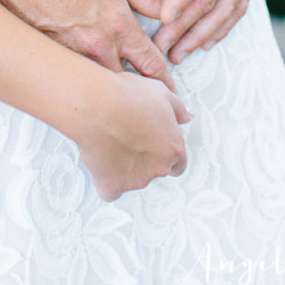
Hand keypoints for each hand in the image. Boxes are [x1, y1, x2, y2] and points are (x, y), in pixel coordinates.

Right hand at [0, 0, 180, 91]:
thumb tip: (163, 9)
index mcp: (118, 25)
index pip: (151, 64)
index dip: (164, 82)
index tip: (169, 91)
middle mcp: (96, 46)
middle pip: (126, 85)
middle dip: (136, 91)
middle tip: (143, 96)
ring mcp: (70, 54)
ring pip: (97, 83)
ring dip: (106, 87)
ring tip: (112, 91)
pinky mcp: (47, 55)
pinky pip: (70, 73)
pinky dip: (78, 78)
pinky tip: (79, 76)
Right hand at [73, 68, 191, 200]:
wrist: (95, 104)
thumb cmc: (125, 95)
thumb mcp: (160, 92)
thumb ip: (178, 107)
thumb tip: (188, 115)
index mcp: (173, 146)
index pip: (179, 161)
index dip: (164, 152)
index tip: (152, 145)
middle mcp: (160, 166)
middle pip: (157, 170)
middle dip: (146, 160)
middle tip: (128, 140)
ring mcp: (137, 178)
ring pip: (134, 180)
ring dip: (126, 168)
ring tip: (109, 143)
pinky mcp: (114, 184)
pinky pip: (111, 191)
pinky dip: (106, 182)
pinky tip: (101, 167)